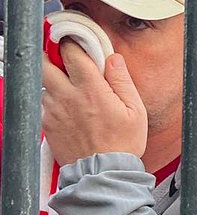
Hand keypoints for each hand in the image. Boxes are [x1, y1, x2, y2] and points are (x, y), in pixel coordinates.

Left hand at [41, 42, 147, 165]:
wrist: (102, 173)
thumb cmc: (122, 144)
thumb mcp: (135, 110)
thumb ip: (122, 80)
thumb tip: (113, 58)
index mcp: (91, 89)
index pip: (72, 52)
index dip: (73, 42)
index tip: (76, 41)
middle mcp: (67, 96)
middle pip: (44, 62)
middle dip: (51, 55)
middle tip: (63, 58)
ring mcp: (53, 110)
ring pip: (43, 83)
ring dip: (53, 80)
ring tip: (71, 89)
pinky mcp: (46, 123)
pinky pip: (43, 103)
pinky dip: (52, 101)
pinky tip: (68, 109)